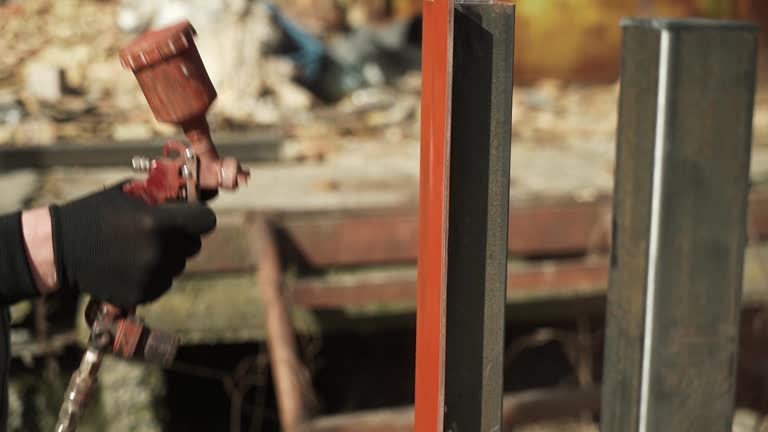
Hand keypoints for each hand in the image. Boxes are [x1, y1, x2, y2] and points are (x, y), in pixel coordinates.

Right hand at [48, 181, 215, 306]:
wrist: (59, 249)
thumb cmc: (96, 212)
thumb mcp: (130, 193)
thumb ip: (165, 195)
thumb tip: (203, 192)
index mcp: (157, 222)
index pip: (205, 221)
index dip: (198, 217)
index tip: (189, 217)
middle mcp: (158, 251)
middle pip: (193, 245)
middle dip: (181, 237)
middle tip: (157, 232)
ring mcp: (150, 276)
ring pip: (179, 265)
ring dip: (167, 257)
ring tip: (138, 248)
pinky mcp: (142, 294)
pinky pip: (164, 282)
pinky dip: (154, 275)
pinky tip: (131, 265)